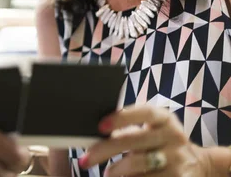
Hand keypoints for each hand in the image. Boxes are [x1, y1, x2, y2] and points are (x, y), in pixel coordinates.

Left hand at [80, 105, 211, 175]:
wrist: (197, 164)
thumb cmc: (159, 143)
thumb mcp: (151, 130)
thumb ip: (128, 129)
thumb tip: (93, 135)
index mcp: (164, 118)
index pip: (143, 112)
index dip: (121, 118)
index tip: (100, 126)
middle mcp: (173, 135)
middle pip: (135, 140)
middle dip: (106, 150)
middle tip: (86, 159)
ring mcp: (178, 158)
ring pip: (142, 163)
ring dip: (118, 169)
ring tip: (107, 173)